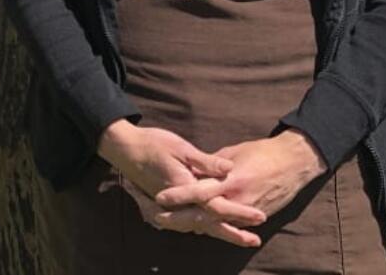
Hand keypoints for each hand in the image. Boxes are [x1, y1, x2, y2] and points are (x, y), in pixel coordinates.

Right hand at [97, 121, 265, 243]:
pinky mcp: (167, 207)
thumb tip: (229, 168)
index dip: (240, 212)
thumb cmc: (153, 144)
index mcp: (185, 188)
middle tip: (254, 241)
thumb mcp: (181, 148)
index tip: (260, 215)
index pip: (217, 206)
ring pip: (199, 226)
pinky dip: (204, 227)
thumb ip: (205, 162)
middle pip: (210, 224)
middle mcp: (178, 204)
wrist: (125, 149)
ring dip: (220, 232)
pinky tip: (215, 228)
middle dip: (233, 233)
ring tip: (242, 238)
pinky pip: (188, 223)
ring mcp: (171, 208)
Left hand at [155, 129, 327, 220]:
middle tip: (157, 219)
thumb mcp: (233, 152)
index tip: (160, 197)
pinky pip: (228, 225)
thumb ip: (212, 165)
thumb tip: (194, 171)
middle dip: (180, 219)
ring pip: (215, 224)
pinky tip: (194, 228)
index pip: (199, 191)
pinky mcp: (254, 218)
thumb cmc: (262, 152)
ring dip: (192, 225)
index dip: (179, 195)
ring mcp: (247, 212)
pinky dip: (211, 227)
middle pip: (203, 215)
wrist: (294, 164)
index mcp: (231, 180)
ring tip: (168, 225)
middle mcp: (238, 200)